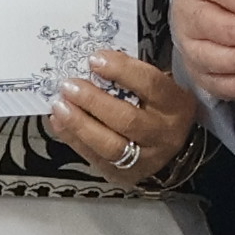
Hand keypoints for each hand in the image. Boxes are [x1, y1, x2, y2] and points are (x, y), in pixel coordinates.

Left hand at [51, 47, 195, 187]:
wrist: (170, 147)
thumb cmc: (158, 107)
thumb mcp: (157, 87)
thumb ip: (132, 75)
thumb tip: (93, 62)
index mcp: (176, 105)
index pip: (150, 85)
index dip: (121, 70)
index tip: (94, 59)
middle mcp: (164, 134)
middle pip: (127, 119)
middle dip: (93, 101)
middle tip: (69, 86)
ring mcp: (146, 159)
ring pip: (110, 145)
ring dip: (80, 124)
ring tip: (59, 106)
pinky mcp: (125, 175)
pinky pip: (95, 159)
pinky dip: (73, 139)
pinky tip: (59, 123)